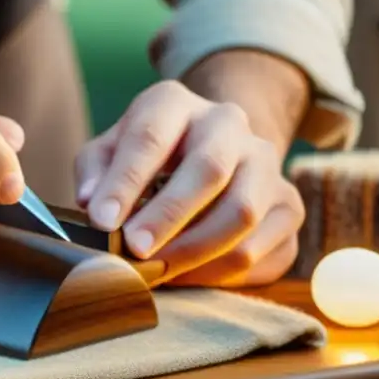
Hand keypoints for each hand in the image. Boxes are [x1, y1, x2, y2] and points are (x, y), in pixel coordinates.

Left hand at [74, 80, 304, 286]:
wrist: (211, 153)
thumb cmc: (145, 158)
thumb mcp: (109, 152)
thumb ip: (95, 170)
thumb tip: (91, 201)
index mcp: (175, 103)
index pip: (151, 136)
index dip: (125, 181)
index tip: (101, 220)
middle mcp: (228, 123)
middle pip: (207, 169)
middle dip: (168, 216)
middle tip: (135, 250)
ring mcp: (265, 162)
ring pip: (241, 212)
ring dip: (195, 250)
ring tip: (158, 271)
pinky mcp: (288, 203)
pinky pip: (260, 247)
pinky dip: (220, 271)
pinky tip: (188, 275)